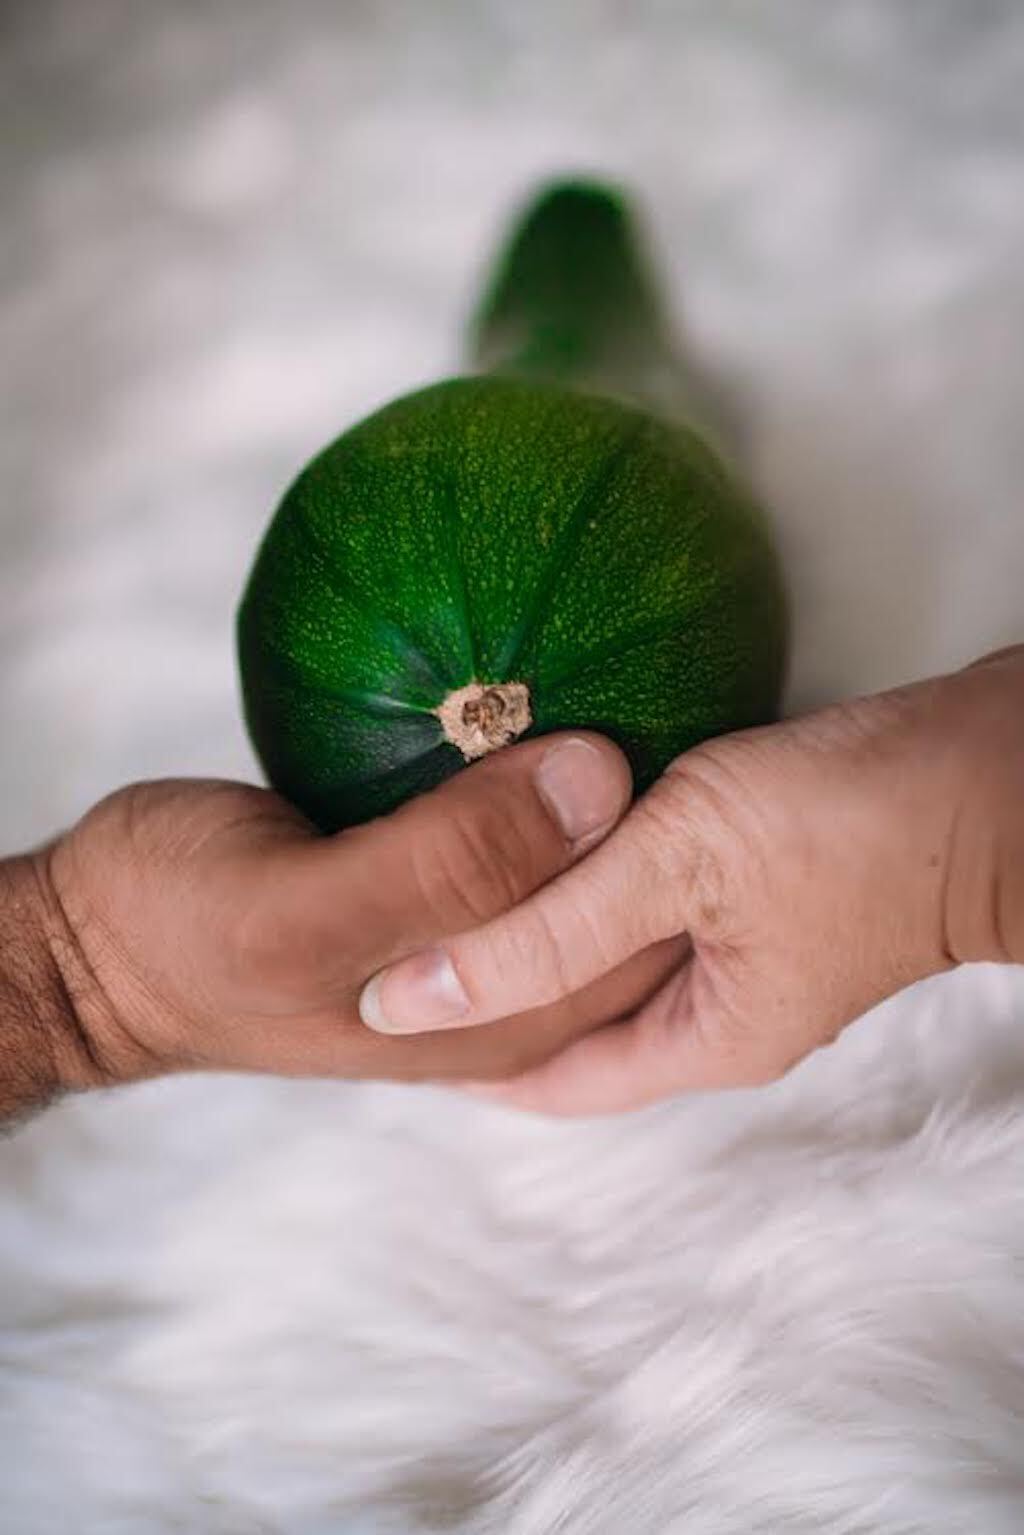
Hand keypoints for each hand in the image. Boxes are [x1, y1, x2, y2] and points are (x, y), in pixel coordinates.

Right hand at [11, 732, 681, 1112]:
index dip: (704, 852)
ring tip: (661, 674)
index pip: (654, 943)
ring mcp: (466, 936)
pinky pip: (511, 824)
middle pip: (636, 900)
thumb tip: (600, 777)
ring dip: (621, 785)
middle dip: (685, 814)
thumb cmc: (182, 933)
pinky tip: (558, 690)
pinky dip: (539, 767)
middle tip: (713, 688)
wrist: (93, 945)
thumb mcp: (308, 909)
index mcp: (497, 1021)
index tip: (728, 743)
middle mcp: (502, 990)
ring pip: (580, 860)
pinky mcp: (424, 885)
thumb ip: (452, 860)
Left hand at [358, 647, 1023, 1113]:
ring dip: (543, 942)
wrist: (994, 771)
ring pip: (617, 966)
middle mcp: (726, 1013)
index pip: (552, 1082)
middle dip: (496, 1005)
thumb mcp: (674, 869)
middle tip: (402, 967)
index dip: (466, 1063)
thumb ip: (544, 933)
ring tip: (454, 905)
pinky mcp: (766, 890)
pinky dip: (594, 887)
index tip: (380, 1029)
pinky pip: (654, 909)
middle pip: (582, 1029)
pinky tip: (552, 845)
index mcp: (705, 1040)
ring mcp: (753, 953)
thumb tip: (411, 998)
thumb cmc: (854, 822)